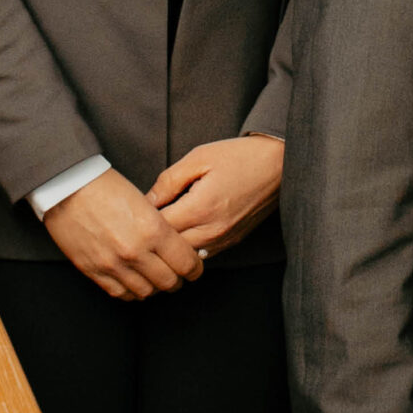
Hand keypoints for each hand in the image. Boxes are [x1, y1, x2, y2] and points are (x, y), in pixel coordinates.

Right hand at [40, 170, 204, 299]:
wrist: (67, 187)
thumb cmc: (105, 187)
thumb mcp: (144, 201)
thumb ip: (160, 226)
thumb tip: (175, 244)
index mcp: (153, 230)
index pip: (186, 262)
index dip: (195, 268)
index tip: (194, 267)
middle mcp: (135, 251)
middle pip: (169, 282)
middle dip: (178, 279)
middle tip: (178, 273)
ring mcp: (113, 264)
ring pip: (146, 292)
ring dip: (155, 287)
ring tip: (156, 278)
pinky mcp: (94, 271)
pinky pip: (120, 293)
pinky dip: (132, 291)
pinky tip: (135, 282)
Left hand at [150, 134, 282, 252]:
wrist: (277, 163)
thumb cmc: (238, 156)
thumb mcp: (198, 158)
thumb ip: (168, 181)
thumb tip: (146, 201)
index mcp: (201, 207)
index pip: (159, 227)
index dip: (143, 220)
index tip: (134, 211)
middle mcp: (212, 230)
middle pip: (170, 247)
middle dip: (154, 237)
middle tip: (141, 224)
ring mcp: (224, 239)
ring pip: (185, 256)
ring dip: (171, 246)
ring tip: (160, 230)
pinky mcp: (233, 241)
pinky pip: (203, 254)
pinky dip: (189, 248)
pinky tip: (183, 233)